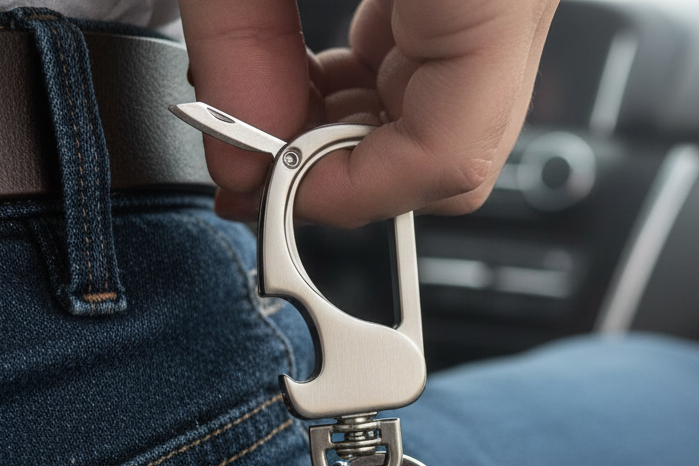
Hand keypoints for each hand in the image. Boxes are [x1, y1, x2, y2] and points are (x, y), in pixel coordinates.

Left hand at [179, 0, 559, 226]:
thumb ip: (242, 36)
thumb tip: (241, 158)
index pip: (450, 157)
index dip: (348, 195)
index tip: (270, 192)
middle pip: (456, 155)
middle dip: (345, 176)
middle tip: (260, 167)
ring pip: (447, 119)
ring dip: (348, 137)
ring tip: (267, 117)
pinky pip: (434, 70)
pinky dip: (363, 92)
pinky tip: (305, 78)